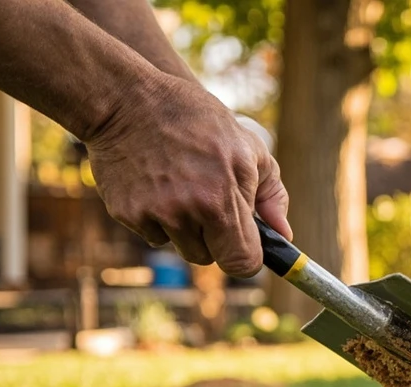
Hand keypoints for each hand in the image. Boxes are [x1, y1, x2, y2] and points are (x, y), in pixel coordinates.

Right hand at [85, 74, 291, 276]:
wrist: (127, 99)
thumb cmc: (196, 120)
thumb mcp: (248, 148)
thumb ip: (271, 195)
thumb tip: (283, 235)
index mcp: (223, 199)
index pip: (243, 263)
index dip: (247, 256)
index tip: (245, 244)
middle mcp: (189, 211)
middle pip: (211, 259)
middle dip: (215, 239)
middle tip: (210, 205)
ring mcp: (155, 214)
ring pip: (182, 248)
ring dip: (186, 229)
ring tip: (182, 187)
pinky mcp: (127, 214)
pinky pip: (154, 235)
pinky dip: (158, 219)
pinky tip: (156, 184)